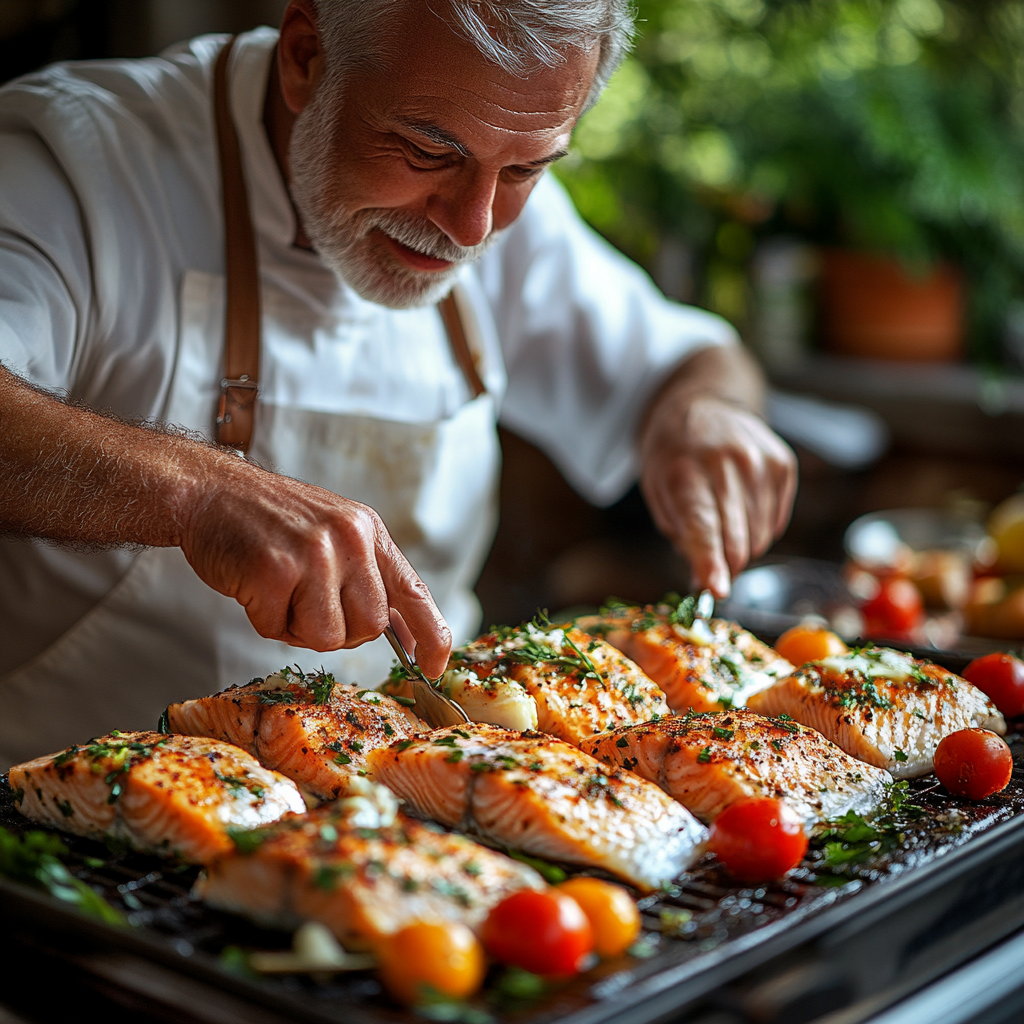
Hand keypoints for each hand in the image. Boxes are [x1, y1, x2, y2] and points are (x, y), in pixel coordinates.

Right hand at [179, 457, 451, 676]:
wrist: (209, 492)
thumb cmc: (270, 522)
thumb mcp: (334, 532)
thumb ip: (365, 576)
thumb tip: (398, 633)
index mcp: (369, 531)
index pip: (414, 591)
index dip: (431, 634)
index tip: (434, 665)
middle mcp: (350, 538)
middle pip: (369, 627)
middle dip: (338, 631)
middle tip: (305, 602)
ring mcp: (314, 552)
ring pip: (327, 637)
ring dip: (298, 628)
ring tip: (279, 591)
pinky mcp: (274, 569)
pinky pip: (279, 630)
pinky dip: (263, 620)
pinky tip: (254, 585)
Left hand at [640, 393, 796, 598]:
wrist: (702, 405)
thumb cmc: (674, 457)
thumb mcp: (658, 492)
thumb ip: (682, 537)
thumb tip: (706, 583)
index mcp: (686, 470)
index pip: (703, 524)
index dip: (710, 560)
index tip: (716, 589)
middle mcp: (728, 462)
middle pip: (737, 538)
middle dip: (725, 565)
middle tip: (711, 568)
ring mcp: (761, 461)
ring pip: (760, 537)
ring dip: (741, 546)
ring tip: (722, 518)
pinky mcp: (784, 464)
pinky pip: (776, 524)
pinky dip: (758, 528)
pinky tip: (740, 505)